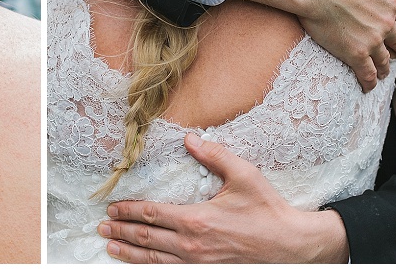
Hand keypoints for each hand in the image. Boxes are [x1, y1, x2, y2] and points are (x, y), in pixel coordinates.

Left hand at [98, 134, 348, 262]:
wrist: (292, 247)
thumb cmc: (267, 209)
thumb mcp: (244, 175)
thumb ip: (214, 155)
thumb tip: (190, 139)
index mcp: (197, 220)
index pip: (153, 214)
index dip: (129, 211)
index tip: (113, 207)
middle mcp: (192, 245)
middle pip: (147, 238)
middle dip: (121, 231)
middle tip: (102, 226)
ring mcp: (199, 264)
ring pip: (154, 260)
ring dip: (129, 252)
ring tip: (110, 246)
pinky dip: (150, 267)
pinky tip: (140, 264)